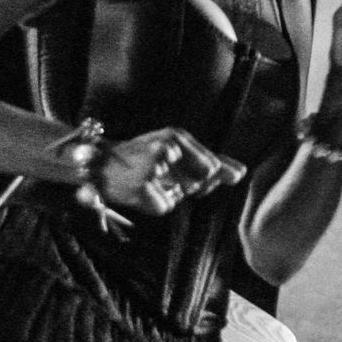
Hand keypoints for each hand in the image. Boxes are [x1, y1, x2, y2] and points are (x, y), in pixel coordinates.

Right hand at [99, 127, 246, 214]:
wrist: (99, 165)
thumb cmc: (142, 158)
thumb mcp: (175, 150)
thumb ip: (210, 161)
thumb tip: (242, 173)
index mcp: (176, 135)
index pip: (212, 165)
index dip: (211, 177)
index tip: (196, 176)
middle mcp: (168, 147)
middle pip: (201, 183)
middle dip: (189, 187)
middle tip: (163, 177)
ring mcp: (155, 166)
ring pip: (183, 195)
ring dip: (171, 195)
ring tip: (150, 183)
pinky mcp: (143, 185)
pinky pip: (165, 206)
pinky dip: (156, 205)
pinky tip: (141, 193)